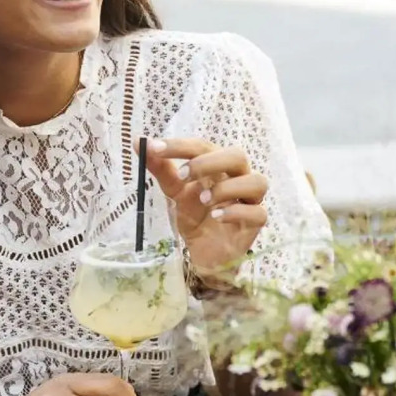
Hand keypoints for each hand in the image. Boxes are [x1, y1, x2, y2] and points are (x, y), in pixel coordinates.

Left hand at [145, 138, 267, 279]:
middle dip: (209, 162)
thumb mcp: (174, 192)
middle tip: (183, 175)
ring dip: (228, 188)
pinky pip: (258, 212)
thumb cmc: (194, 216)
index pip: (204, 146)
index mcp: (218, 166)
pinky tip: (216, 217)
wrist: (204, 252)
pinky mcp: (255, 223)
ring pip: (256, 182)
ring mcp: (249, 200)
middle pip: (237, 156)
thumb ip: (161, 169)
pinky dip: (236, 212)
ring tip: (203, 200)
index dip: (181, 146)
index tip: (155, 148)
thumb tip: (138, 143)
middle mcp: (237, 178)